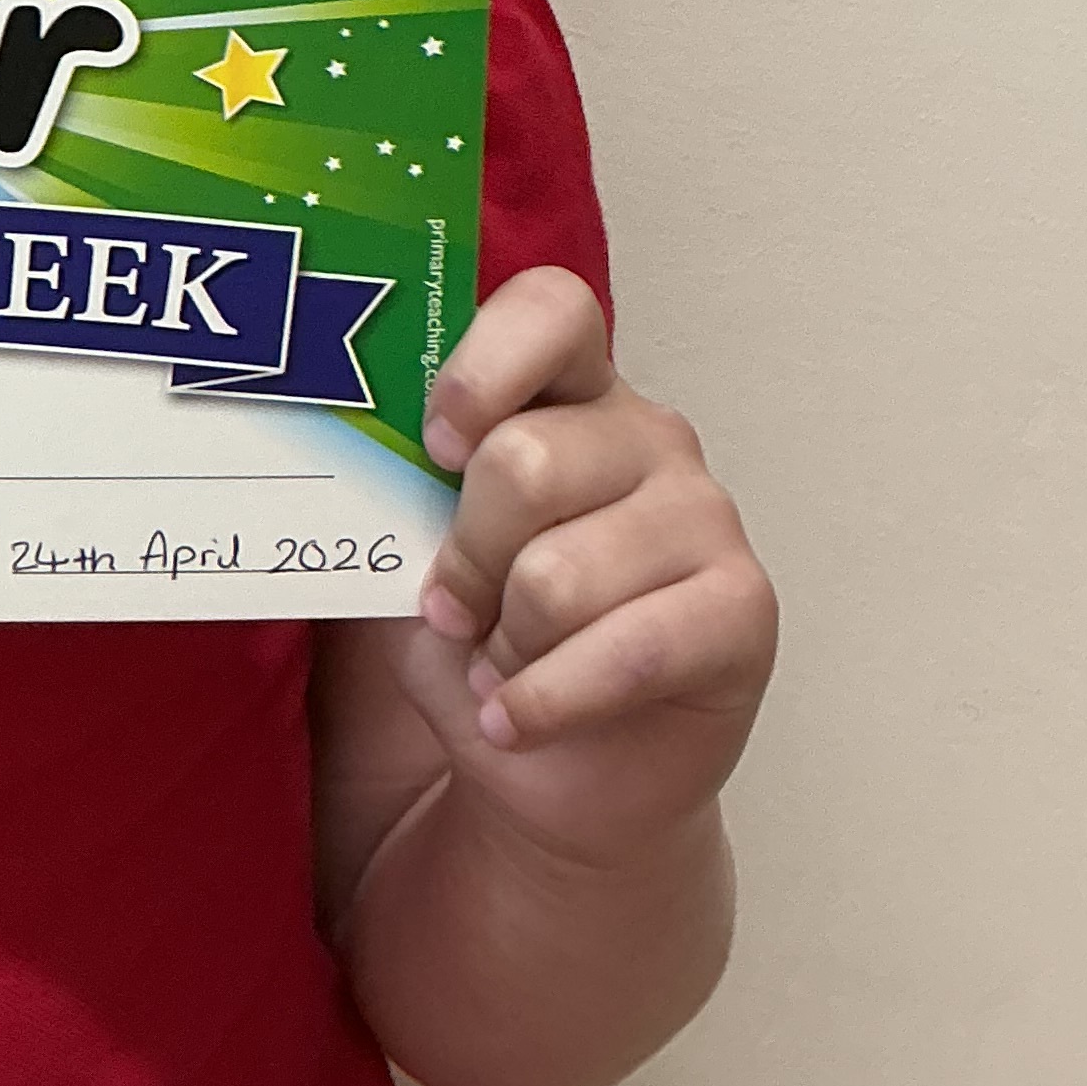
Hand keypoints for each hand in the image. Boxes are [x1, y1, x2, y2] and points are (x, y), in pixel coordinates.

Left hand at [402, 267, 776, 871]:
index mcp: (568, 392)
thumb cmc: (479, 639)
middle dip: (464, 558)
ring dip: (504, 643)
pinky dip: (545, 701)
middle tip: (453, 608)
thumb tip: (345, 453)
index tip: (436, 445)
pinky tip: (515, 719)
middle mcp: (648, 436)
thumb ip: (395, 487)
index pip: (550, 311)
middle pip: (527, 461)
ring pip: (560, 573)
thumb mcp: (414, 550)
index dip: (484, 368)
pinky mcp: (742, 611)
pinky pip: (626, 650)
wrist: (548, 775)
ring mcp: (705, 517)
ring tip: (501, 664)